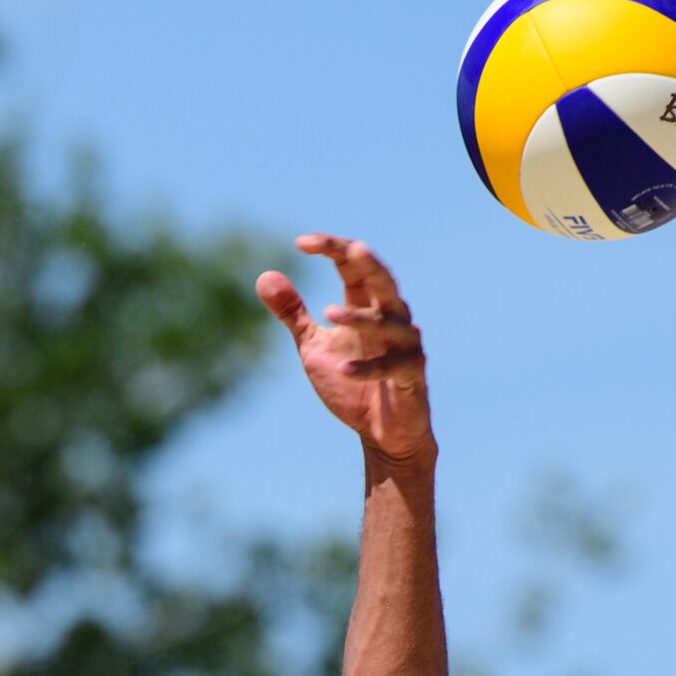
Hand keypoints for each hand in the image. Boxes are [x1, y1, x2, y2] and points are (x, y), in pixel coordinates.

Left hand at [257, 233, 434, 468]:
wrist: (381, 433)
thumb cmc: (350, 384)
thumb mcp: (313, 346)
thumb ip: (293, 314)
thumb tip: (263, 276)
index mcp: (367, 306)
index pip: (352, 267)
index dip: (332, 249)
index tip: (301, 242)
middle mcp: (391, 319)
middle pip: (384, 281)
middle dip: (368, 263)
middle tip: (352, 248)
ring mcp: (405, 346)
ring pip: (388, 323)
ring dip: (360, 318)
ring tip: (328, 313)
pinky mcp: (412, 376)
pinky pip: (392, 367)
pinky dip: (368, 367)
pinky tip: (344, 370)